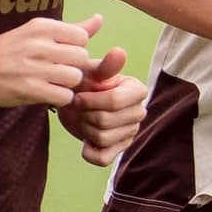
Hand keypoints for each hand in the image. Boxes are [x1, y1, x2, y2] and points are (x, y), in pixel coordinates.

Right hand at [0, 14, 104, 106]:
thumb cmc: (10, 49)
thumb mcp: (38, 31)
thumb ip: (72, 28)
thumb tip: (100, 19)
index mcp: (42, 27)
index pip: (81, 37)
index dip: (76, 48)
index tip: (63, 54)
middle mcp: (38, 44)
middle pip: (81, 57)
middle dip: (74, 66)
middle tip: (60, 70)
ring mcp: (34, 68)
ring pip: (75, 77)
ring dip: (68, 83)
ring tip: (54, 82)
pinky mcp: (30, 90)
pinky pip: (64, 96)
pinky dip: (60, 97)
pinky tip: (49, 93)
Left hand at [58, 31, 147, 166]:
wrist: (73, 100)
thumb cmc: (84, 81)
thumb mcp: (91, 71)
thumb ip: (106, 66)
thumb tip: (119, 52)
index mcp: (137, 90)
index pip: (114, 101)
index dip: (91, 101)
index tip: (78, 96)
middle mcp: (138, 112)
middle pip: (105, 121)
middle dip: (85, 114)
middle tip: (81, 107)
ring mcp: (130, 132)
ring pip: (102, 139)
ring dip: (85, 129)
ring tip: (84, 118)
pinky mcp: (119, 150)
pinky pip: (103, 158)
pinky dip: (88, 151)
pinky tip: (85, 140)